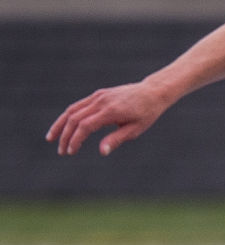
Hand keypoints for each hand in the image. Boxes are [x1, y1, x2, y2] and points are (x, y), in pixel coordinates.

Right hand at [46, 80, 174, 155]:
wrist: (152, 92)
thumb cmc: (146, 114)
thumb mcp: (135, 129)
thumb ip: (117, 139)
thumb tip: (102, 151)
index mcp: (111, 111)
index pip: (85, 126)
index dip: (75, 140)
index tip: (71, 152)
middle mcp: (101, 101)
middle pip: (74, 118)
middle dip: (65, 136)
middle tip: (61, 151)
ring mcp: (98, 96)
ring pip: (72, 110)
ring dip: (60, 125)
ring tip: (51, 138)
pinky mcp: (98, 94)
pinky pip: (78, 105)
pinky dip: (68, 116)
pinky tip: (64, 126)